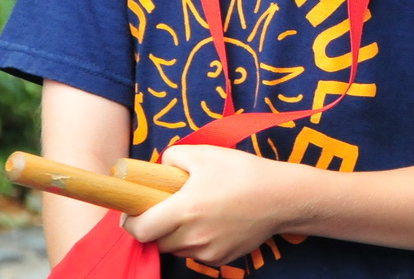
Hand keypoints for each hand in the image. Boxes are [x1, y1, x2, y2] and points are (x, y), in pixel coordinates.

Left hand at [122, 145, 307, 267]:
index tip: (135, 210)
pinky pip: (197, 254)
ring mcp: (207, 251)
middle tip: (168, 208)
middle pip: (156, 240)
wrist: (283, 197)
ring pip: (176, 248)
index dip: (131, 221)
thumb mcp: (207, 154)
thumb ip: (173, 156)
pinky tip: (214, 223)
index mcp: (185, 209)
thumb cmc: (244, 173)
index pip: (140, 228)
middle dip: (156, 226)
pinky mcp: (220, 259)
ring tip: (197, 213)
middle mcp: (193, 236)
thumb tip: (156, 166)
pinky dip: (197, 241)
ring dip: (177, 234)